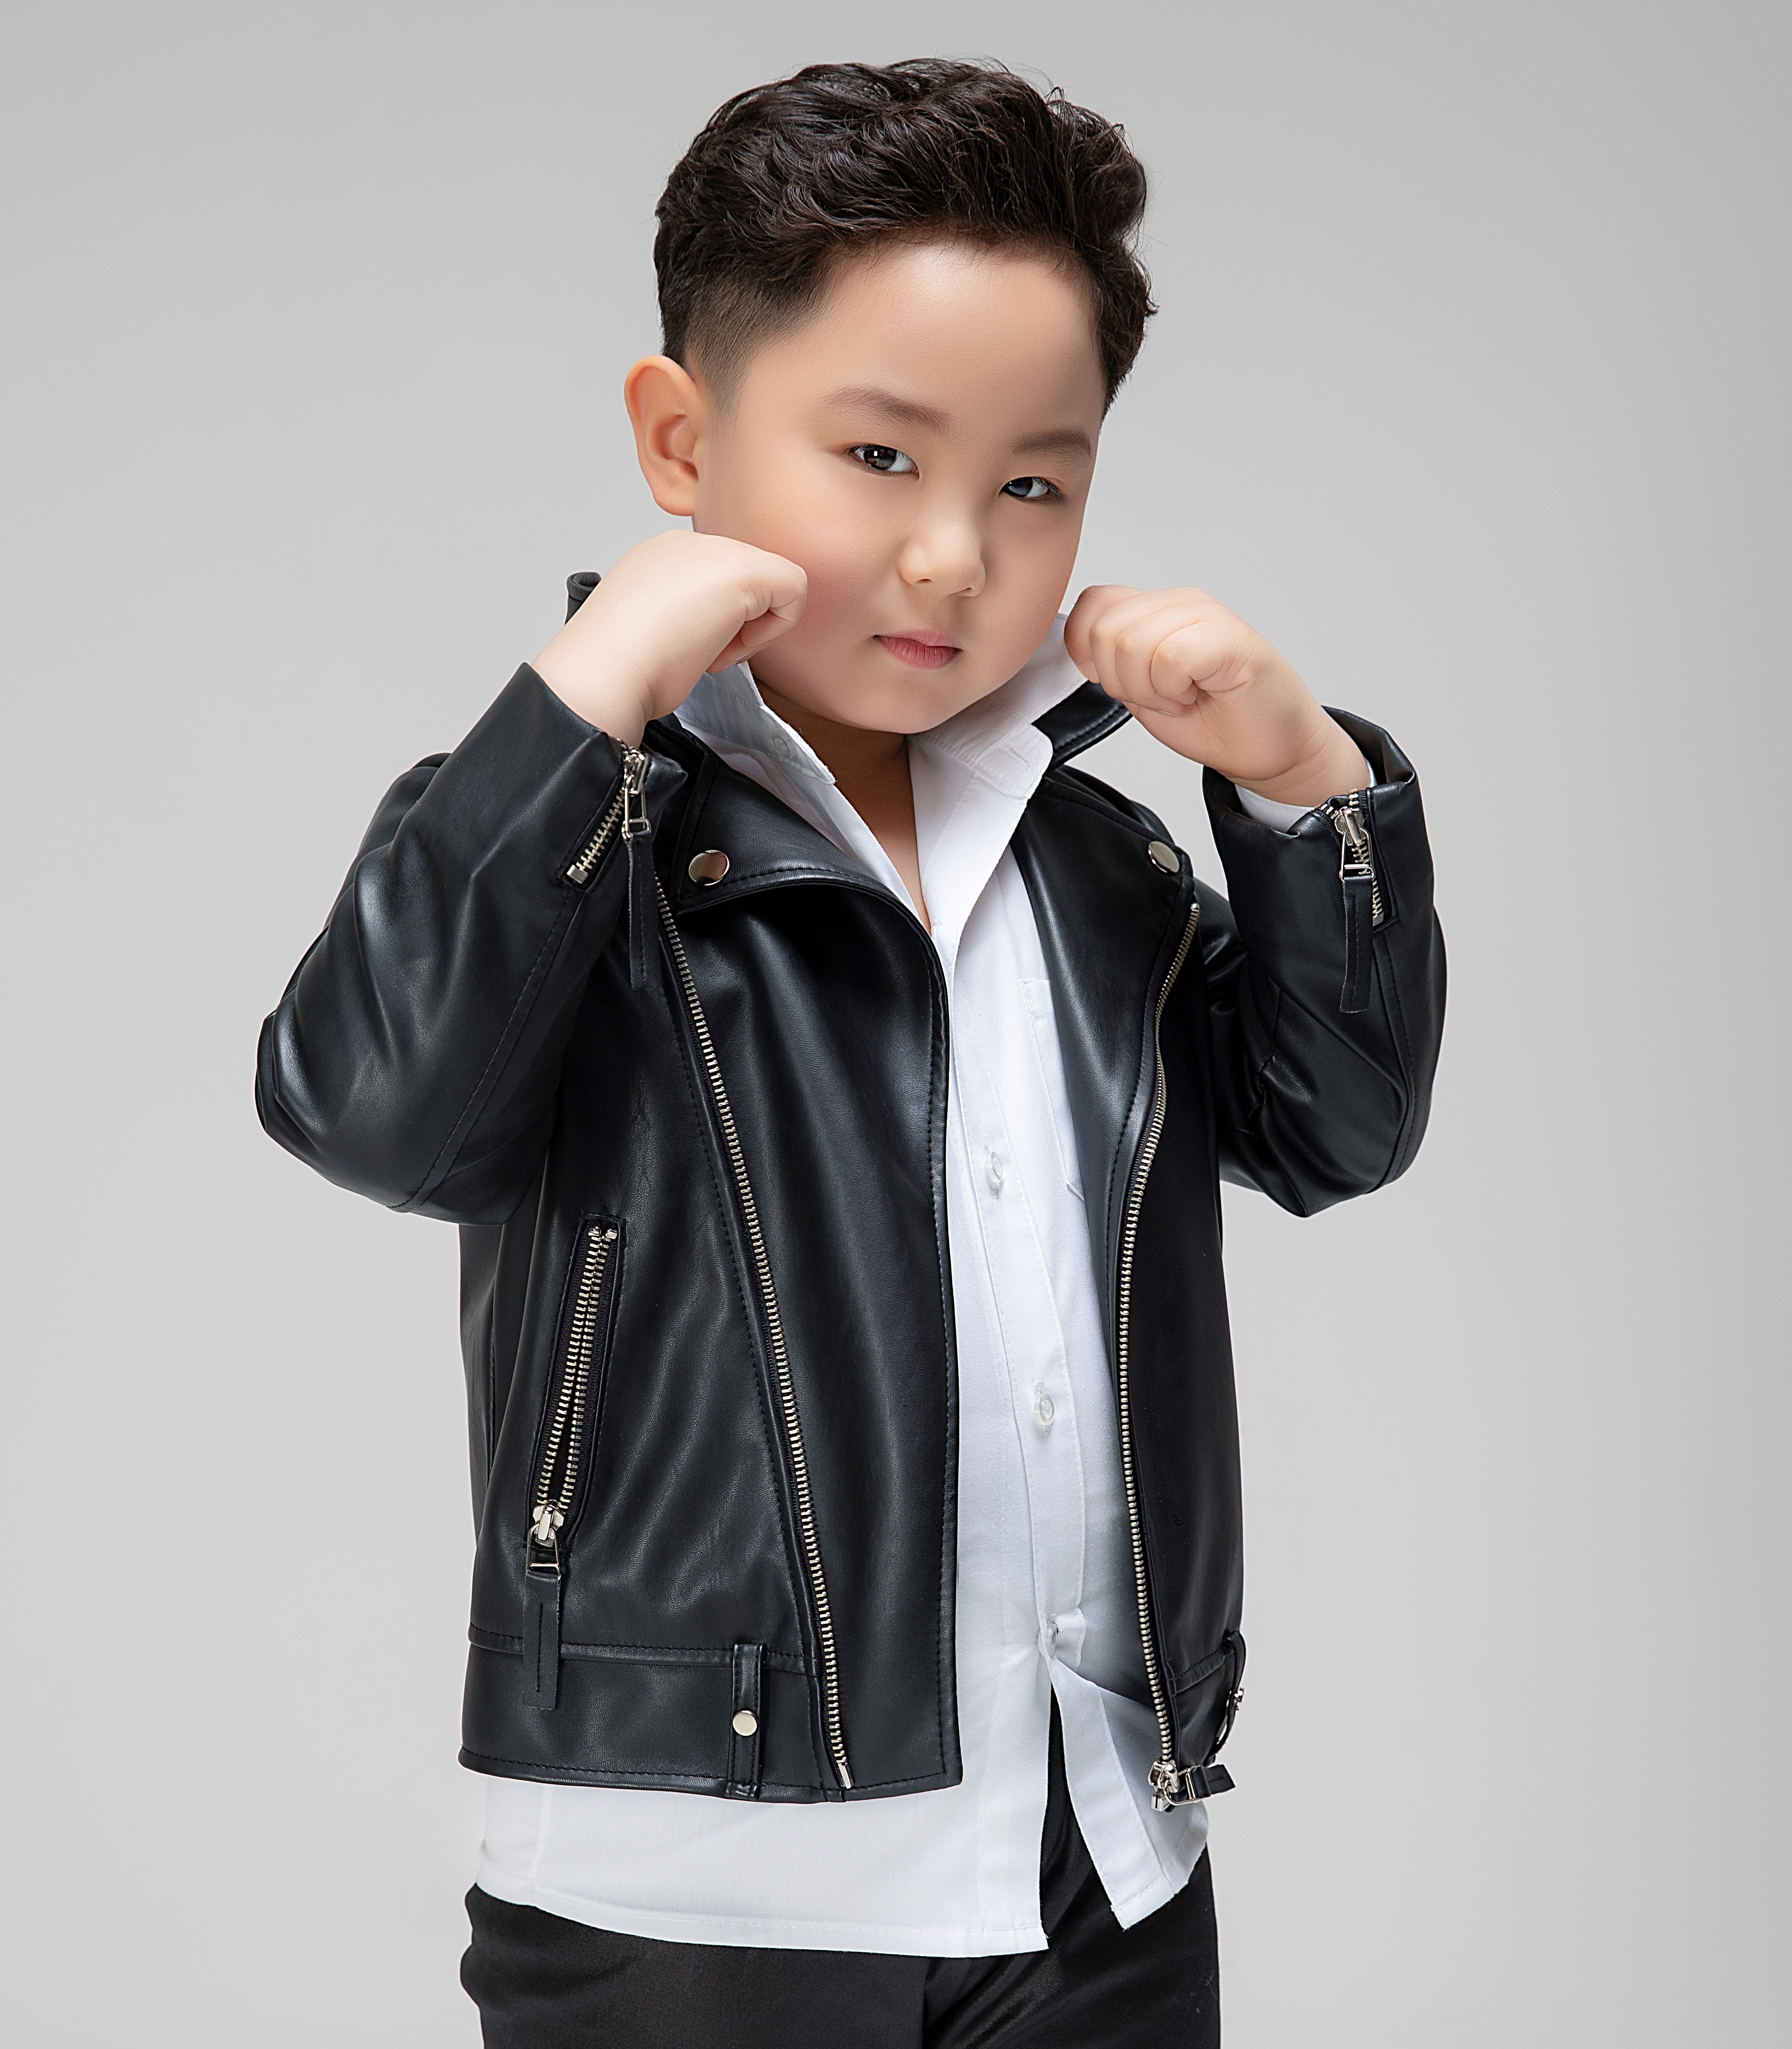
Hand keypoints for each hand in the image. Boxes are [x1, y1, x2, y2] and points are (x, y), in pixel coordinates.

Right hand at [533, 530, 806, 743]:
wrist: (605, 670)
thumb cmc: (621, 666)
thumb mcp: (653, 630)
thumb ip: (685, 619)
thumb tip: (710, 634)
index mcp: (660, 558)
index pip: (719, 584)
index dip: (716, 623)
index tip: (687, 647)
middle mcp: (687, 545)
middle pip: (748, 582)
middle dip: (736, 625)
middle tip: (700, 652)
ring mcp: (714, 550)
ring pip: (771, 585)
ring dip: (749, 630)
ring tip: (706, 649)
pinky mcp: (744, 569)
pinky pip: (794, 591)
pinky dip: (771, 631)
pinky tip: (726, 647)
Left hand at [1063, 585, 1368, 807]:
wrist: (1270, 748)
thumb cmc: (1213, 720)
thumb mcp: (1141, 690)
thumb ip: (1111, 662)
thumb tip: (1075, 650)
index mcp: (1156, 609)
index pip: (1092, 606)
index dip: (1088, 653)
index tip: (1121, 685)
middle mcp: (1180, 602)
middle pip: (1104, 629)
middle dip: (1120, 680)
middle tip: (1160, 696)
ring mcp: (1206, 615)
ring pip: (1132, 642)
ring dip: (1149, 688)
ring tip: (1180, 696)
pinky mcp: (1230, 638)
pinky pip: (1170, 657)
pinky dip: (1173, 689)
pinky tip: (1195, 695)